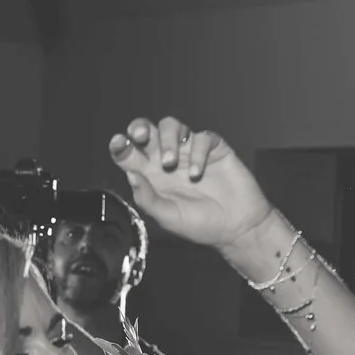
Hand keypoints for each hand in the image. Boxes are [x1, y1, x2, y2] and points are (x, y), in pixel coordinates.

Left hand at [107, 117, 272, 252]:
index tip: (118, 143)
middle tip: (139, 135)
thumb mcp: (167, 218)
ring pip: (172, 126)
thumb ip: (147, 198)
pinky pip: (202, 138)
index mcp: (152, 176)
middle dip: (140, 128)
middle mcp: (168, 160)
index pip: (130, 154)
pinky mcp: (214, 149)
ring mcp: (190, 152)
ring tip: (170, 163)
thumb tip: (130, 175)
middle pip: (148, 131)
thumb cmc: (201, 225)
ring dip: (168, 139)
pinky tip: (197, 174)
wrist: (237, 228)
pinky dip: (197, 152)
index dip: (121, 146)